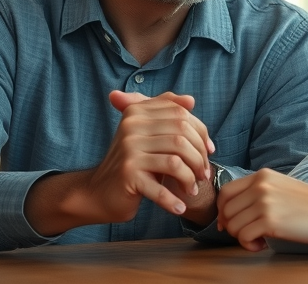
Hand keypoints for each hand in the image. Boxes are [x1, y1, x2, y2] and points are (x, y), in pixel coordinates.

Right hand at [25, 91, 216, 235]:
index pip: (181, 114)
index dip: (201, 133)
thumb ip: (166, 114)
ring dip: (190, 178)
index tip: (209, 151)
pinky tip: (179, 207)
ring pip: (176, 161)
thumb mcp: (146, 134)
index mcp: (137, 112)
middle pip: (182, 136)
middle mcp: (131, 126)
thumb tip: (191, 100)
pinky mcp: (127, 174)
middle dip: (199, 157)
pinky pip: (159, 187)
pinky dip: (173, 200)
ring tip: (192, 189)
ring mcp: (128, 150)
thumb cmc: (132, 163)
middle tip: (203, 174)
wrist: (98, 192)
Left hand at [216, 169, 307, 251]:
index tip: (228, 222)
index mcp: (261, 176)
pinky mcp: (270, 221)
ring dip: (242, 237)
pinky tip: (263, 245)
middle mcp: (260, 186)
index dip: (222, 210)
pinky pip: (243, 236)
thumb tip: (229, 213)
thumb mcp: (280, 186)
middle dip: (232, 227)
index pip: (226, 191)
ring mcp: (264, 203)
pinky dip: (249, 245)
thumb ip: (257, 192)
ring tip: (259, 239)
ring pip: (233, 225)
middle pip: (226, 210)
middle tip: (248, 234)